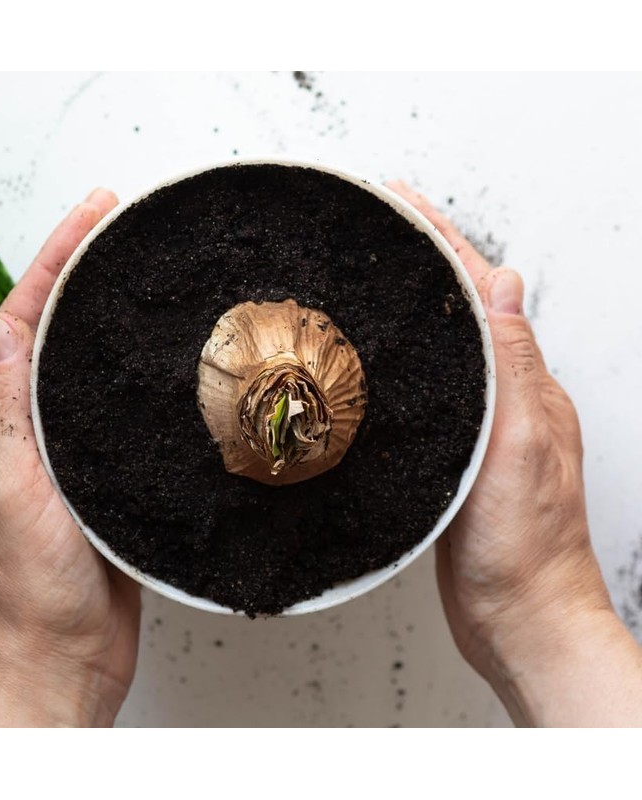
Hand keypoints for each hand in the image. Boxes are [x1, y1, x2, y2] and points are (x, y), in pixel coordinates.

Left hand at [0, 189, 140, 726]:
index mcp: (1, 424)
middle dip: (79, 268)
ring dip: (103, 309)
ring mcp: (66, 449)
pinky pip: (110, 404)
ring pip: (82, 360)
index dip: (56, 259)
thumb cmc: (33, 591)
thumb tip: (4, 330)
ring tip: (135, 270)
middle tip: (115, 224)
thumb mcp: (11, 492)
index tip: (93, 215)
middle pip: (51, 328)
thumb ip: (6, 413)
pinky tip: (153, 358)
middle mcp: (29, 428)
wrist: (63, 654)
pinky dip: (127, 367)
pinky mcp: (100, 473)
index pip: (24, 319)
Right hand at [387, 181, 641, 725]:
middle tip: (381, 220)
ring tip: (378, 269)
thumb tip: (505, 284)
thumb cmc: (520, 548)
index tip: (399, 199)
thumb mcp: (517, 447)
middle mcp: (508, 395)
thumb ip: (511, 366)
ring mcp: (486, 422)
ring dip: (418, 299)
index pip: (480, 289)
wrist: (518, 616)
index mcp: (525, 384)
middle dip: (426, 255)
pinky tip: (388, 353)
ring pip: (449, 342)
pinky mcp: (463, 451)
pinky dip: (412, 354)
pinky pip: (438, 384)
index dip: (441, 238)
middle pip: (464, 305)